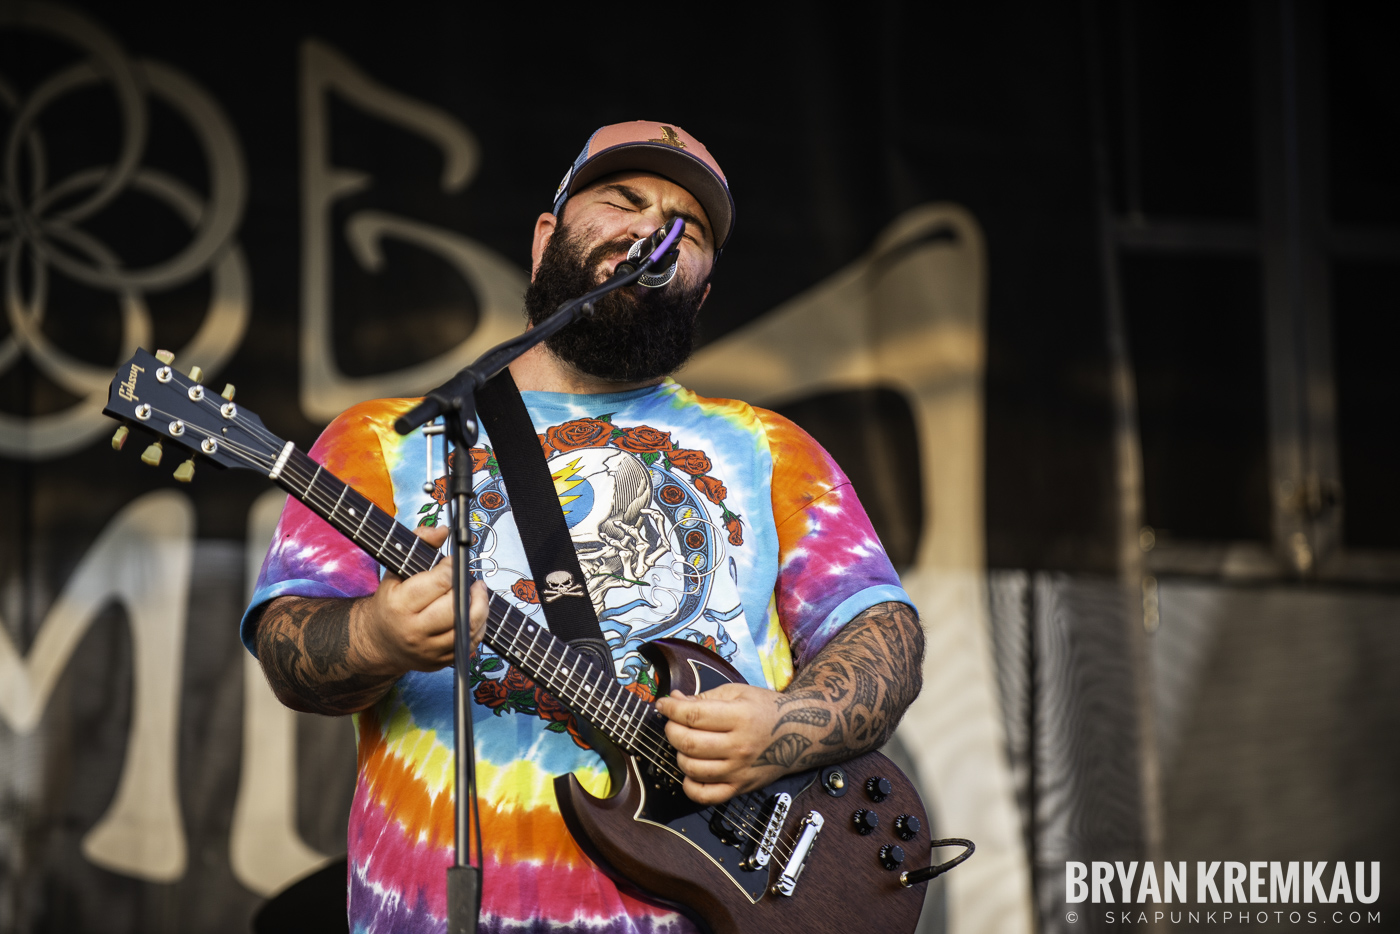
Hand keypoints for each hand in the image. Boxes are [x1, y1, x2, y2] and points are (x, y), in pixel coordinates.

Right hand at [350, 525, 487, 674]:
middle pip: (456, 609)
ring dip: (480, 607)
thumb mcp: (396, 570)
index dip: (453, 568)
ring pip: (467, 628)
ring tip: (478, 592)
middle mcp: (413, 630)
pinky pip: (469, 644)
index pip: (439, 583)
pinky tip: (475, 612)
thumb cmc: (391, 601)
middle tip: (471, 579)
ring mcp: (428, 650)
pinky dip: (478, 626)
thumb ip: (419, 544)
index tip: (454, 562)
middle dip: (469, 590)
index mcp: (399, 605)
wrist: (379, 641)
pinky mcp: (440, 662)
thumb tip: (444, 530)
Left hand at [655, 683, 787, 804]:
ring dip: (679, 754)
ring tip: (685, 744)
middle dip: (671, 730)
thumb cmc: (767, 710)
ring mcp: (739, 770)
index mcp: (740, 717)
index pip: (693, 715)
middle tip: (673, 722)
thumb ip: (704, 697)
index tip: (663, 704)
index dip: (671, 708)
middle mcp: (739, 746)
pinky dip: (690, 786)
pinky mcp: (739, 787)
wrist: (800, 733)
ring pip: (692, 768)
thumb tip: (674, 700)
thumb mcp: (738, 692)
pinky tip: (691, 771)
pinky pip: (706, 796)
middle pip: (688, 742)